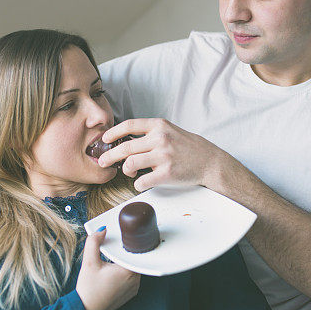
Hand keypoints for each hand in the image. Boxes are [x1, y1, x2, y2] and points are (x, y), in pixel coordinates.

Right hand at [76, 228, 140, 309]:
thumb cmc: (88, 288)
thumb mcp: (88, 262)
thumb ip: (94, 242)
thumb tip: (102, 230)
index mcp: (129, 270)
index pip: (133, 250)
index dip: (125, 243)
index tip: (119, 238)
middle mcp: (136, 279)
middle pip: (133, 259)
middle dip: (122, 253)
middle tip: (111, 250)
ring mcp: (134, 288)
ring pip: (132, 268)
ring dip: (123, 264)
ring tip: (110, 262)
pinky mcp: (131, 294)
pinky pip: (131, 278)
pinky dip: (123, 273)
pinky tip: (112, 273)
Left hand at [98, 118, 227, 191]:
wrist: (208, 161)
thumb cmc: (187, 147)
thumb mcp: (169, 131)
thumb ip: (150, 133)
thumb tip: (124, 140)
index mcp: (159, 126)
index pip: (130, 125)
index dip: (113, 132)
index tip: (104, 139)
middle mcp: (160, 139)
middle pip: (125, 147)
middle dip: (109, 156)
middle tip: (102, 162)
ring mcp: (164, 156)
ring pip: (130, 164)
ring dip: (125, 170)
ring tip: (129, 172)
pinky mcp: (167, 173)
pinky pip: (142, 181)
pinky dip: (138, 184)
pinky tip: (141, 182)